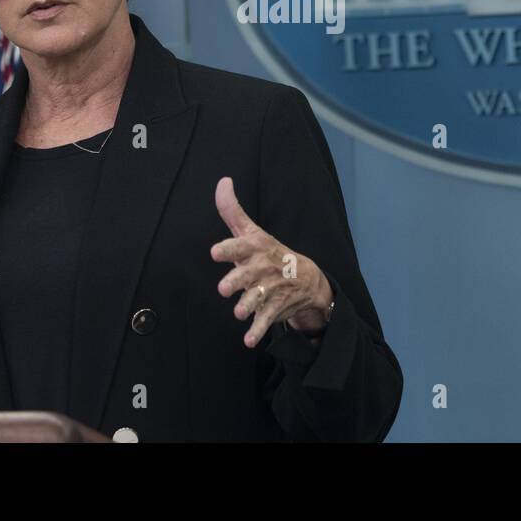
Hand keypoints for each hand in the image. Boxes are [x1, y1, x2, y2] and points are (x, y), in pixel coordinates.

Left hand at [209, 176, 332, 347]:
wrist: (306, 278)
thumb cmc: (268, 252)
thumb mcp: (252, 230)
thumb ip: (232, 210)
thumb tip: (222, 180)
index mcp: (254, 248)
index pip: (239, 246)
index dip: (228, 249)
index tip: (215, 252)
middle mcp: (262, 268)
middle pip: (246, 276)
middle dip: (236, 282)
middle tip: (224, 288)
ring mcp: (269, 290)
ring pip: (256, 299)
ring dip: (247, 306)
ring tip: (239, 312)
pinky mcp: (273, 308)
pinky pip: (265, 321)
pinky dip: (257, 332)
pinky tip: (248, 340)